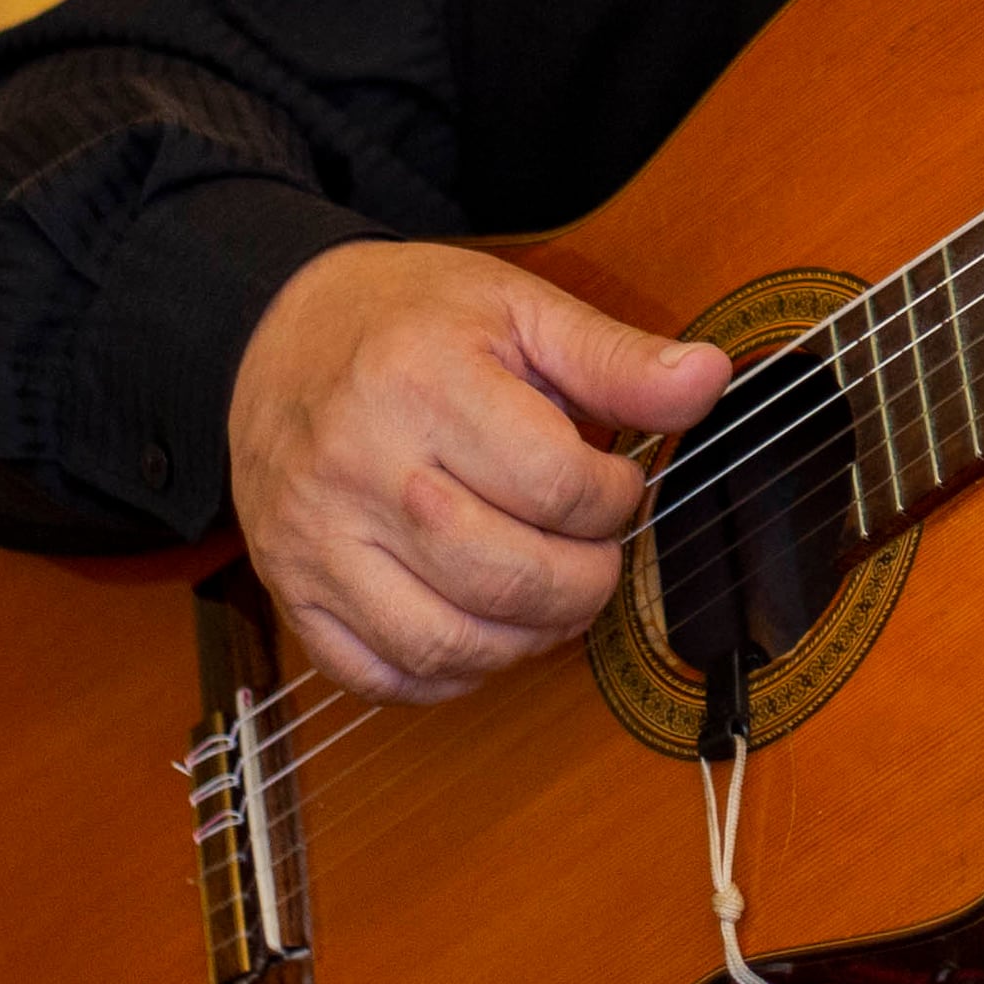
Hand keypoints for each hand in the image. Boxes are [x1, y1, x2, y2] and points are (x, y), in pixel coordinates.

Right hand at [227, 239, 732, 702]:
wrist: (276, 334)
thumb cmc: (409, 321)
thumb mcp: (518, 309)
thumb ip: (614, 358)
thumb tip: (707, 382)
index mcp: (420, 383)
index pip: (554, 486)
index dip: (613, 499)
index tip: (613, 482)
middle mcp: (357, 468)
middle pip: (506, 578)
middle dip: (585, 581)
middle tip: (595, 552)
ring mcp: (315, 540)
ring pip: (445, 644)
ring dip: (527, 640)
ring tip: (552, 594)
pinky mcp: (291, 590)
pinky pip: (380, 674)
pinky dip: (450, 675)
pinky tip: (484, 629)